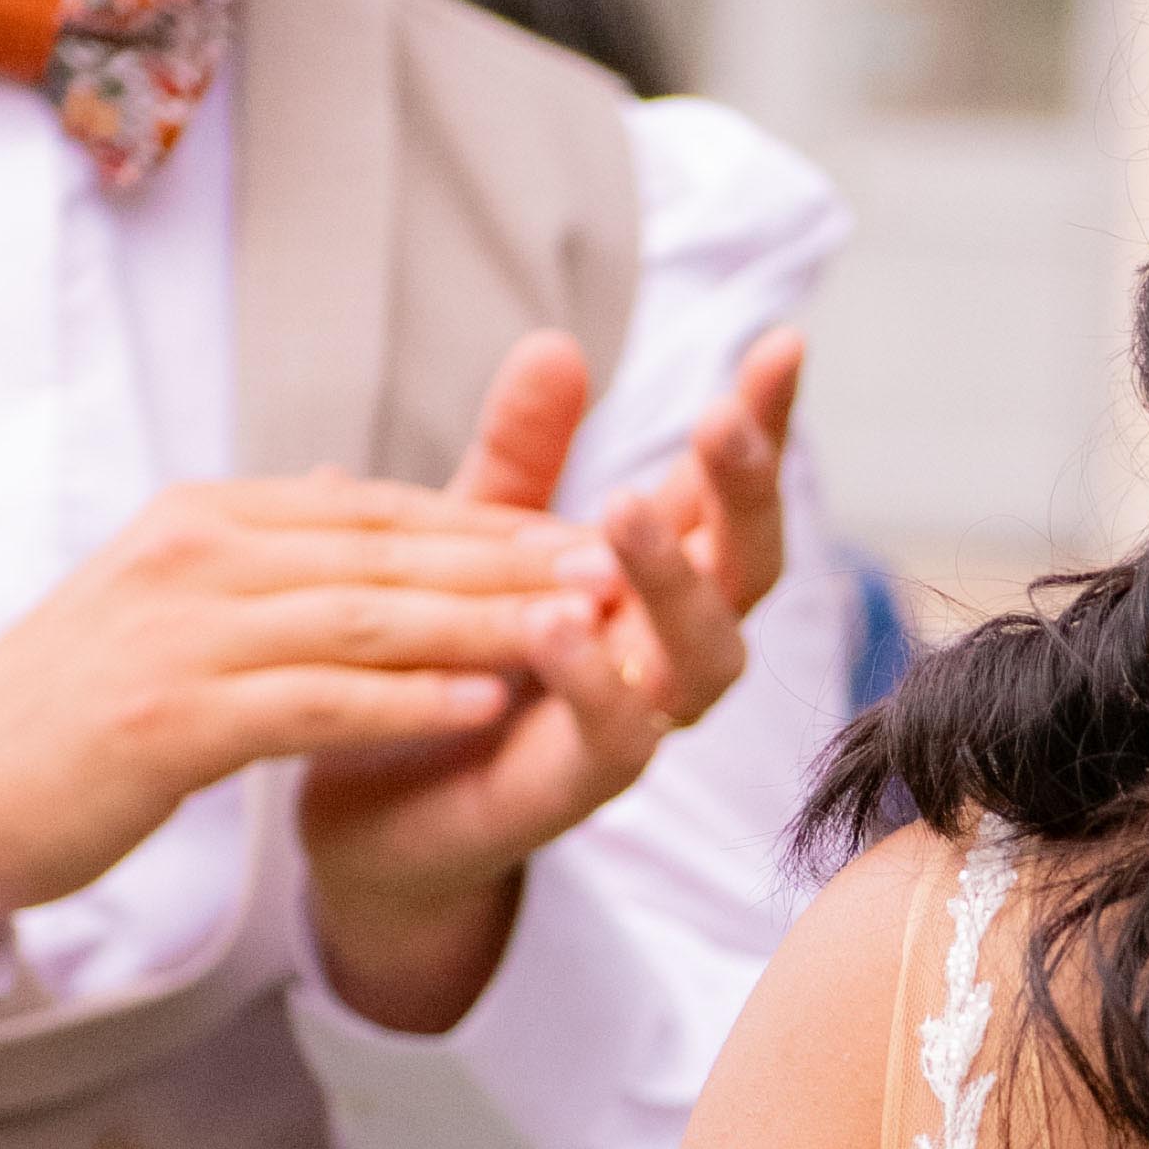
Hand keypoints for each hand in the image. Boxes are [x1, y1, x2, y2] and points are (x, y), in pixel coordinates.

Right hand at [0, 469, 620, 948]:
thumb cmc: (70, 707)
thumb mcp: (167, 602)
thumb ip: (260, 551)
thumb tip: (339, 490)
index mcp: (204, 521)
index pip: (373, 510)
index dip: (485, 522)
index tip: (585, 534)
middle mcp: (195, 556)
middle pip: (385, 551)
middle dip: (510, 558)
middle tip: (619, 566)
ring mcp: (179, 634)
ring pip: (363, 618)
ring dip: (481, 621)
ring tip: (582, 628)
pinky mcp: (167, 720)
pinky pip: (312, 702)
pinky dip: (403, 700)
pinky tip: (481, 704)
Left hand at [300, 323, 807, 1031]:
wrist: (368, 806)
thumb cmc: (447, 662)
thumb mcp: (475, 537)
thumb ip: (519, 454)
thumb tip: (557, 342)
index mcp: (651, 578)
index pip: (726, 493)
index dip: (764, 424)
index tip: (781, 346)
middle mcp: (662, 650)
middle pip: (747, 569)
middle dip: (746, 493)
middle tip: (721, 421)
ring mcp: (631, 722)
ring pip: (702, 658)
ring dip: (672, 581)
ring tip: (622, 510)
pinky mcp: (571, 791)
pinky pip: (617, 741)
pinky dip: (593, 679)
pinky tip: (554, 619)